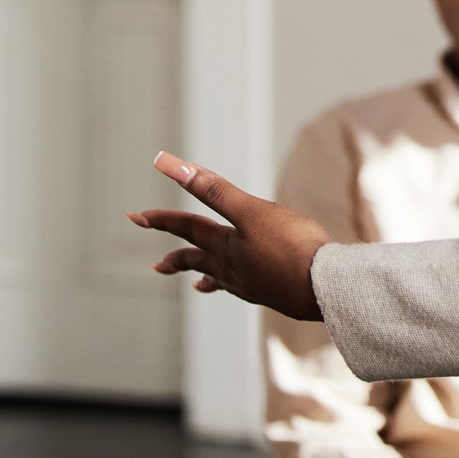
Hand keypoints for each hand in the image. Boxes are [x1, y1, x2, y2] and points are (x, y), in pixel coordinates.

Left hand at [129, 152, 329, 320]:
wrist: (321, 286)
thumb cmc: (289, 245)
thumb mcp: (250, 210)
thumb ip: (213, 189)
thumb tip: (171, 166)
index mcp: (225, 244)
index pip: (186, 227)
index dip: (161, 219)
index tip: (137, 217)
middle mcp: (231, 266)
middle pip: (196, 258)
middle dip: (175, 257)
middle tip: (156, 264)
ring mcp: (250, 282)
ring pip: (218, 277)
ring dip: (202, 275)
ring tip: (192, 282)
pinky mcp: (270, 292)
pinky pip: (242, 289)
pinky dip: (234, 287)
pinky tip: (240, 288)